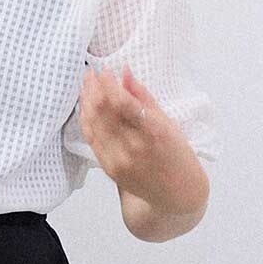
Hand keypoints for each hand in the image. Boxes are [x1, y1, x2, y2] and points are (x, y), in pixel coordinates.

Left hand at [76, 62, 195, 207]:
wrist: (176, 193)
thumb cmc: (176, 155)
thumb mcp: (167, 123)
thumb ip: (143, 98)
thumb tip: (125, 73)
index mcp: (153, 132)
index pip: (120, 102)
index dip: (107, 83)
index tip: (103, 70)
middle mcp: (133, 147)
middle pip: (102, 111)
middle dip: (93, 88)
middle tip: (91, 73)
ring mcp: (119, 159)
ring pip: (93, 124)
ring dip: (87, 101)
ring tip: (86, 86)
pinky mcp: (109, 168)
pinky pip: (92, 139)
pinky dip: (87, 120)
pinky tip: (86, 107)